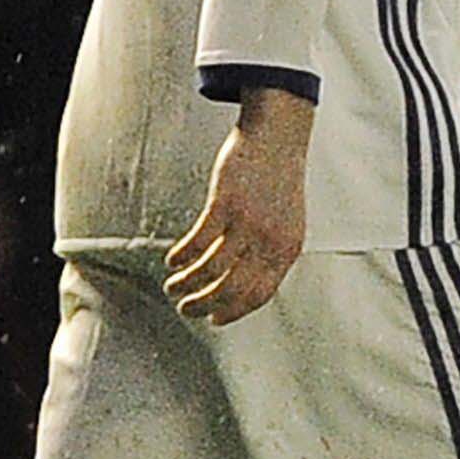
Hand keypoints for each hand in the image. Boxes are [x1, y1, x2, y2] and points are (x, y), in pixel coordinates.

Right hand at [166, 87, 310, 323]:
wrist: (279, 138)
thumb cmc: (278, 183)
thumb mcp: (286, 223)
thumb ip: (271, 253)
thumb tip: (246, 288)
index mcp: (287, 250)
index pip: (259, 295)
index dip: (233, 312)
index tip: (214, 320)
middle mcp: (270, 240)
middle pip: (232, 289)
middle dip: (204, 305)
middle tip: (185, 308)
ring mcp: (249, 222)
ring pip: (211, 269)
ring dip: (186, 284)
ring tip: (173, 287)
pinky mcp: (226, 202)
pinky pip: (198, 241)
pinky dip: (181, 256)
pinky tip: (172, 261)